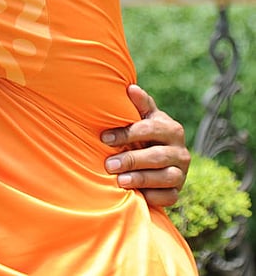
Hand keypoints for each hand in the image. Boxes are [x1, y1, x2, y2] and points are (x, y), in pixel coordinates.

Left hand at [101, 84, 188, 206]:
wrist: (156, 161)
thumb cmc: (143, 134)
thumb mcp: (143, 118)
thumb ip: (140, 104)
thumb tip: (131, 88)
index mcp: (171, 129)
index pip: (150, 129)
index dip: (127, 134)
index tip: (104, 138)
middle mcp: (181, 151)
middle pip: (157, 156)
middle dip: (131, 160)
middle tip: (108, 165)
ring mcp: (182, 172)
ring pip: (166, 177)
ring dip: (141, 179)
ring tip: (119, 181)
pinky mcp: (178, 191)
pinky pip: (170, 197)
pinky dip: (154, 196)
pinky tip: (138, 195)